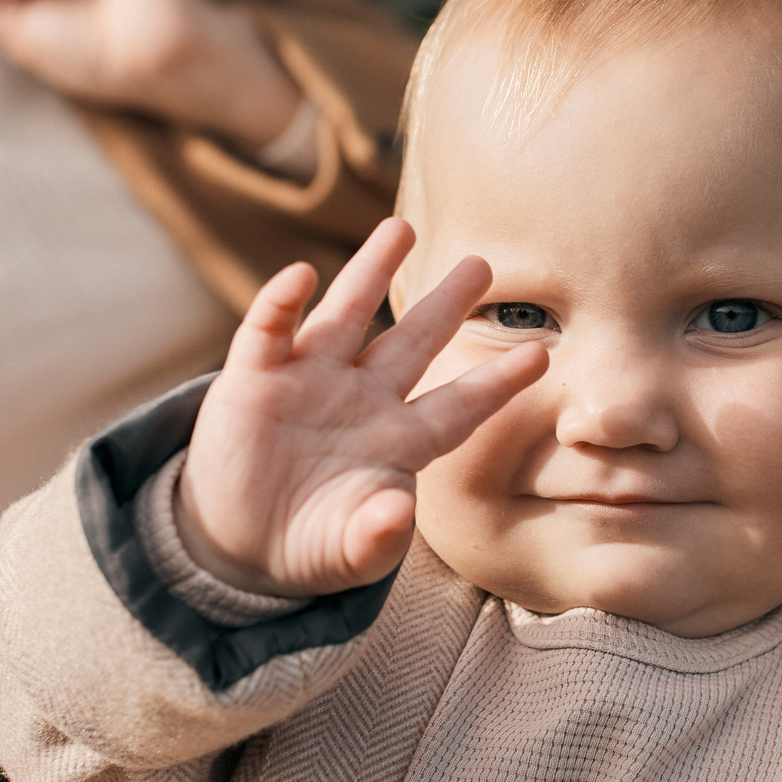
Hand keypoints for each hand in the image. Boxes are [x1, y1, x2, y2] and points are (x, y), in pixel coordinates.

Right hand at [177, 219, 548, 598]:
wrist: (239, 546)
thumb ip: (376, 538)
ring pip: (346, 316)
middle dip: (446, 304)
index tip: (542, 357)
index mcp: (398, 441)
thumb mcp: (349, 552)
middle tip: (484, 263)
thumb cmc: (311, 544)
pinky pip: (270, 331)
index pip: (458, 406)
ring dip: (369, 272)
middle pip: (411, 342)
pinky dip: (282, 302)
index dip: (496, 383)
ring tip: (400, 229)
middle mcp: (361, 399)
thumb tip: (397, 514)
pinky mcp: (254, 379)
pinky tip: (302, 276)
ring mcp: (308, 383)